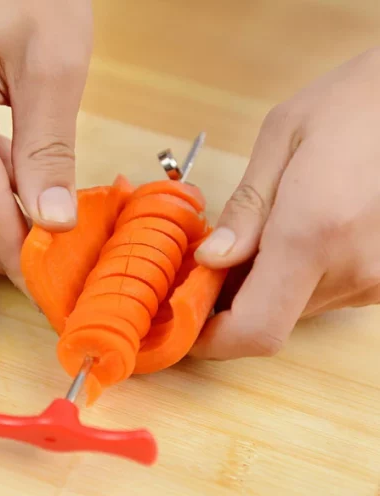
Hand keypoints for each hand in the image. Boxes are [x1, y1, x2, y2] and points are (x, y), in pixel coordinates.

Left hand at [192, 47, 379, 359]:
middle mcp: (353, 269)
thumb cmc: (351, 104)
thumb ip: (246, 210)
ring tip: (257, 237)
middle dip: (230, 302)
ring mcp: (377, 279)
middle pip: (270, 321)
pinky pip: (324, 295)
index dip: (213, 340)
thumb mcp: (282, 140)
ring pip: (295, 310)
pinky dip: (296, 279)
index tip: (185, 323)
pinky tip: (294, 238)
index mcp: (314, 231)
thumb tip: (211, 260)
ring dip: (264, 287)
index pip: (256, 328)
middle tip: (210, 265)